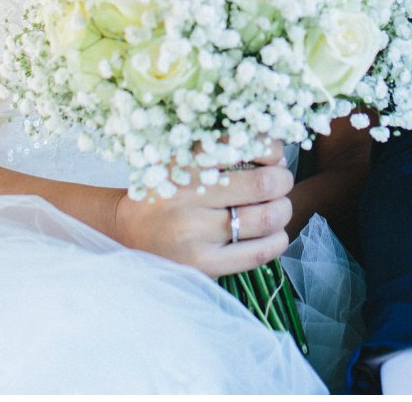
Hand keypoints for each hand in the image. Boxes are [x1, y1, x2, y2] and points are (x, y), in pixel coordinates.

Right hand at [109, 140, 292, 276]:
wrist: (127, 232)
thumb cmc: (165, 190)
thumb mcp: (182, 159)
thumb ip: (223, 151)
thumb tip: (277, 157)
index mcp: (185, 164)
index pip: (245, 146)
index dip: (271, 149)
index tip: (272, 156)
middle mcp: (189, 198)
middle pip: (265, 184)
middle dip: (283, 180)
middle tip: (280, 182)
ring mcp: (196, 235)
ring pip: (267, 219)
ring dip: (283, 210)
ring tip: (277, 207)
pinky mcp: (203, 265)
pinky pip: (258, 252)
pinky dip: (278, 240)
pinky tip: (273, 233)